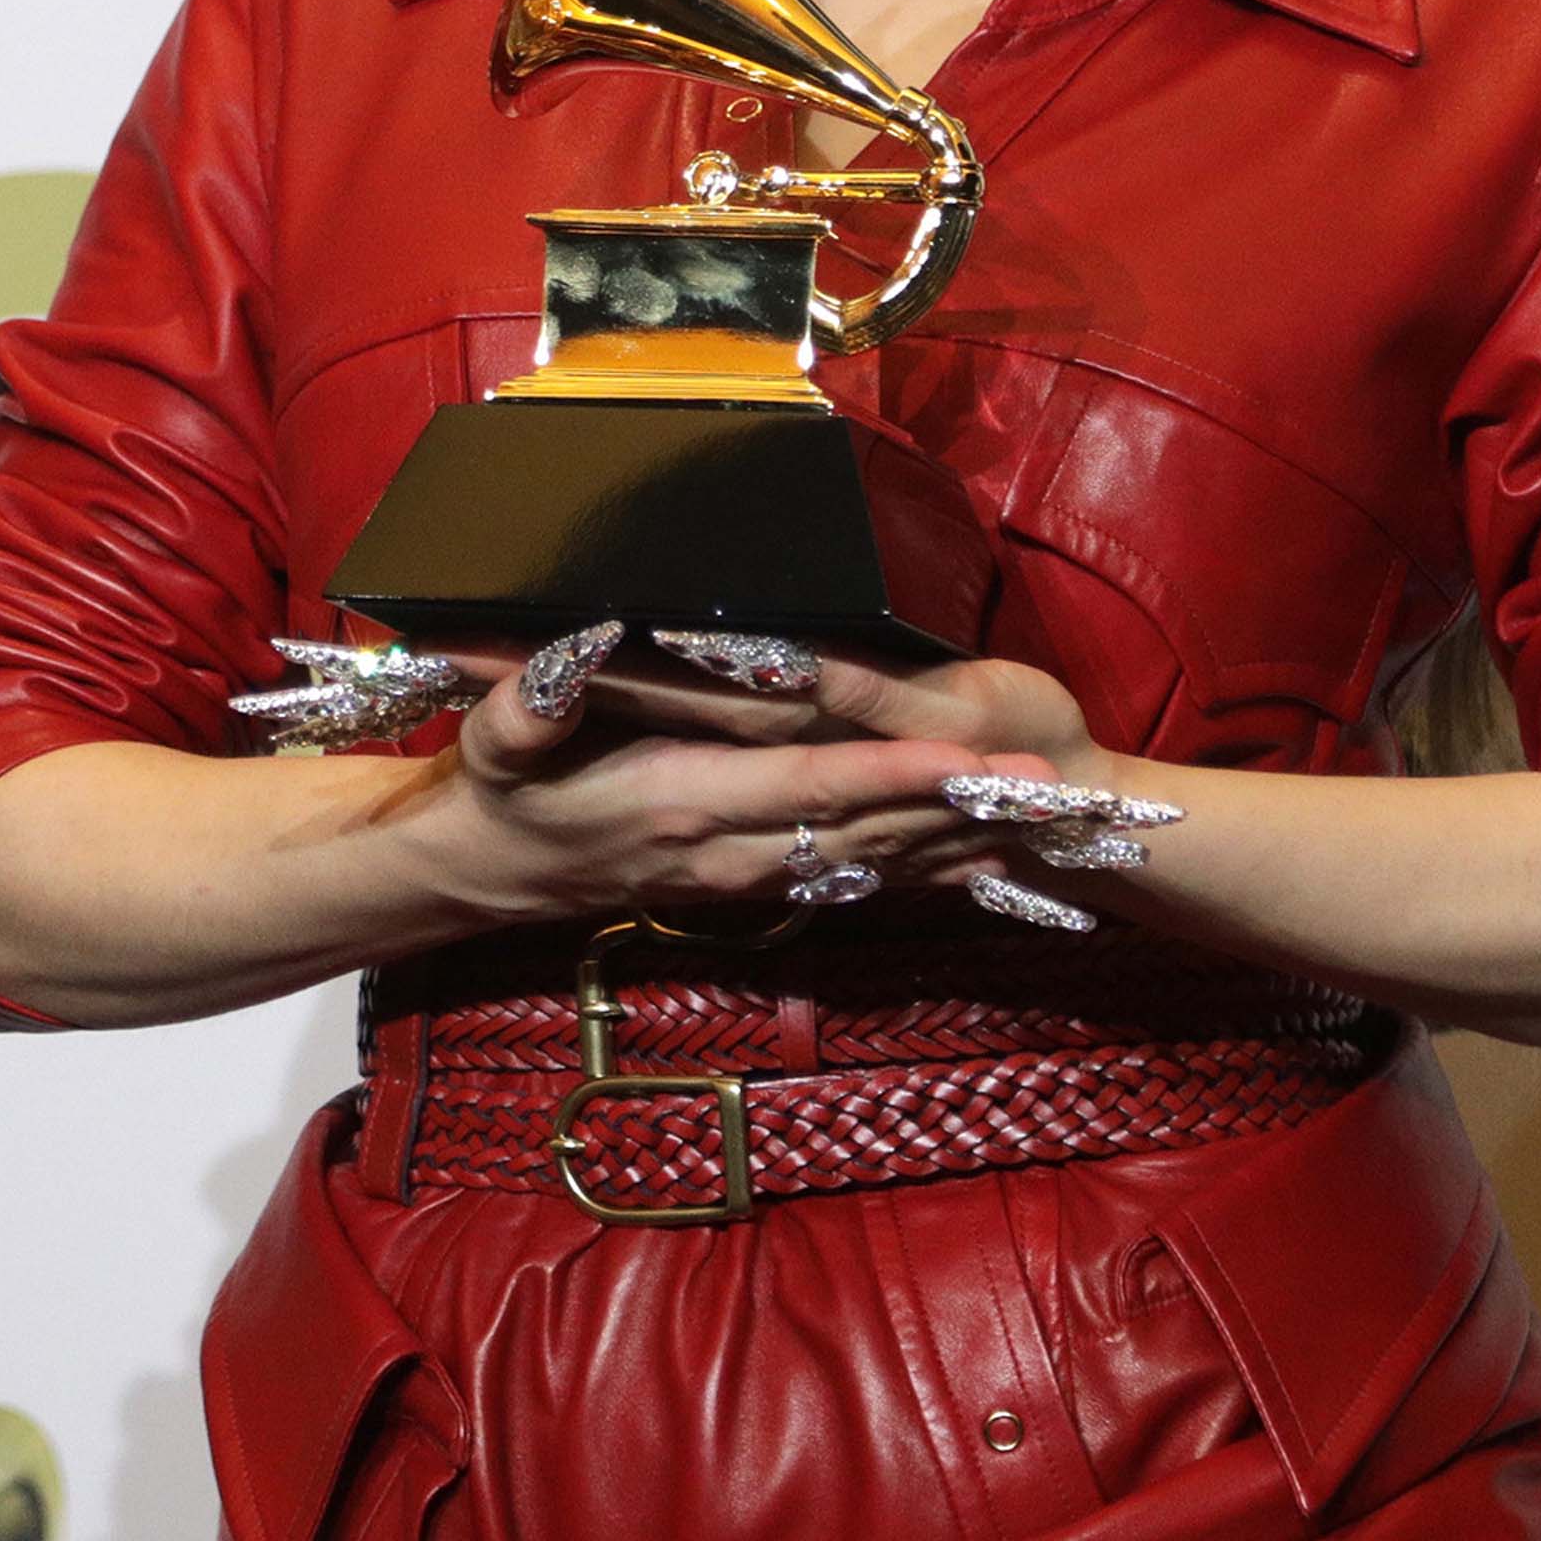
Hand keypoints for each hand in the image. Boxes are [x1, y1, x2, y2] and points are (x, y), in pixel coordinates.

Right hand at [412, 628, 1066, 929]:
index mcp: (685, 803)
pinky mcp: (747, 893)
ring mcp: (744, 883)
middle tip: (1056, 790)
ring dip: (960, 846)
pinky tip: (978, 863)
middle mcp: (732, 852)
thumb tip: (575, 646)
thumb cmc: (495, 791)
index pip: (813, 787)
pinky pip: (850, 887)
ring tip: (1049, 822)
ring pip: (874, 867)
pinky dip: (918, 876)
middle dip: (965, 814)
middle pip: (871, 836)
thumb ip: (529, 704)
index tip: (968, 757)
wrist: (483, 876)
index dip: (893, 774)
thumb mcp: (492, 742)